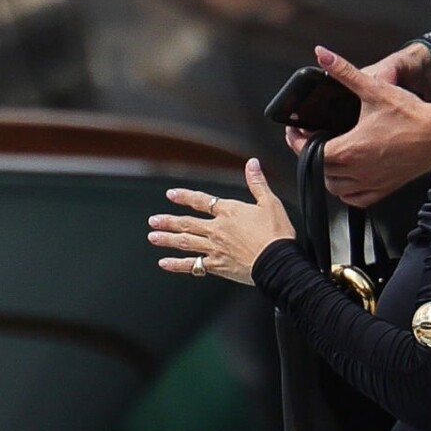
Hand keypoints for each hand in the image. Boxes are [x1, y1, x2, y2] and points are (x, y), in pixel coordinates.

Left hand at [148, 157, 294, 282]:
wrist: (277, 261)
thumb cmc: (276, 234)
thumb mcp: (270, 203)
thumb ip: (257, 183)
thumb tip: (252, 164)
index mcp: (229, 212)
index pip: (201, 201)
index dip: (185, 197)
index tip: (171, 195)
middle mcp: (217, 229)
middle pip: (187, 223)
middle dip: (168, 221)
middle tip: (153, 221)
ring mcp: (214, 248)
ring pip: (185, 242)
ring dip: (167, 239)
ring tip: (153, 237)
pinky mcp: (217, 265)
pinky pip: (192, 265)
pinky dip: (177, 265)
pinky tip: (165, 263)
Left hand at [287, 46, 430, 206]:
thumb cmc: (410, 113)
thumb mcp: (373, 89)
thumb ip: (344, 72)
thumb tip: (322, 54)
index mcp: (350, 149)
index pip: (309, 151)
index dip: (296, 141)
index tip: (294, 131)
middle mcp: (358, 170)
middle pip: (320, 170)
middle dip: (311, 155)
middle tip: (311, 139)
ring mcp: (372, 182)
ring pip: (335, 188)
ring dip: (327, 174)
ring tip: (329, 156)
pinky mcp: (385, 188)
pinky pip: (356, 199)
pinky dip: (347, 191)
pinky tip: (349, 176)